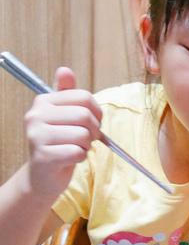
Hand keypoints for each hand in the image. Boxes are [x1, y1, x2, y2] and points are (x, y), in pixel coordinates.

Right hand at [24, 67, 102, 198]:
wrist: (44, 174)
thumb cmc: (60, 142)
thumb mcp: (63, 115)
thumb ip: (66, 93)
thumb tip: (65, 70)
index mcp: (43, 101)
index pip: (84, 97)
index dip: (96, 112)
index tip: (91, 122)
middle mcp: (36, 115)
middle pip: (85, 116)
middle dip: (94, 130)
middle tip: (86, 139)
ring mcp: (37, 136)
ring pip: (83, 135)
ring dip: (86, 146)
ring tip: (75, 148)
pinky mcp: (43, 156)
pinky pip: (78, 153)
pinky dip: (81, 157)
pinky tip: (70, 158)